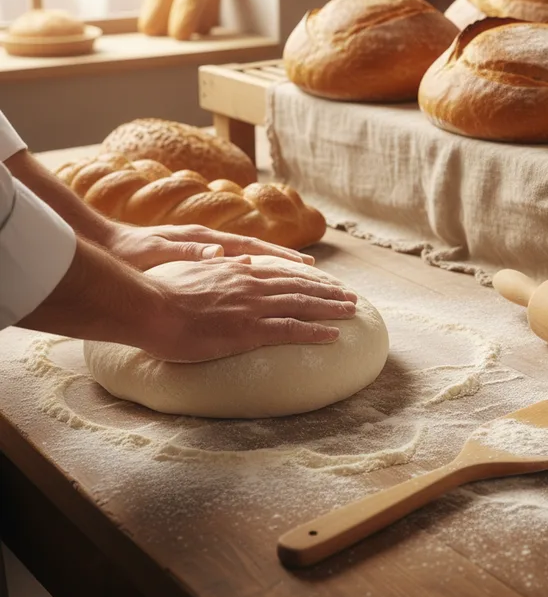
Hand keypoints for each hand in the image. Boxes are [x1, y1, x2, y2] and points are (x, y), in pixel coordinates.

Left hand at [105, 222, 314, 269]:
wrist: (111, 248)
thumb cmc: (132, 252)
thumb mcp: (157, 252)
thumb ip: (190, 253)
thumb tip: (219, 251)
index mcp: (207, 242)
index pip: (255, 250)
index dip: (284, 260)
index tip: (310, 268)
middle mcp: (216, 246)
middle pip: (264, 256)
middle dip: (296, 268)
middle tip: (324, 278)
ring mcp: (213, 254)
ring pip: (258, 264)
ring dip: (286, 273)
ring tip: (313, 280)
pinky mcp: (205, 262)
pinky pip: (244, 269)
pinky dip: (264, 275)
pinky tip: (277, 286)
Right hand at [148, 256, 358, 361]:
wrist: (148, 306)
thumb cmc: (160, 291)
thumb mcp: (191, 270)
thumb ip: (215, 266)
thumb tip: (234, 261)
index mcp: (236, 270)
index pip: (280, 271)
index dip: (305, 276)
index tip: (323, 279)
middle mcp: (251, 283)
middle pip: (299, 285)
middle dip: (327, 290)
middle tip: (349, 296)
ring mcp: (252, 305)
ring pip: (302, 303)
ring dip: (330, 307)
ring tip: (351, 310)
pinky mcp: (249, 329)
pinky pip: (291, 329)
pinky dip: (315, 331)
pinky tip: (333, 334)